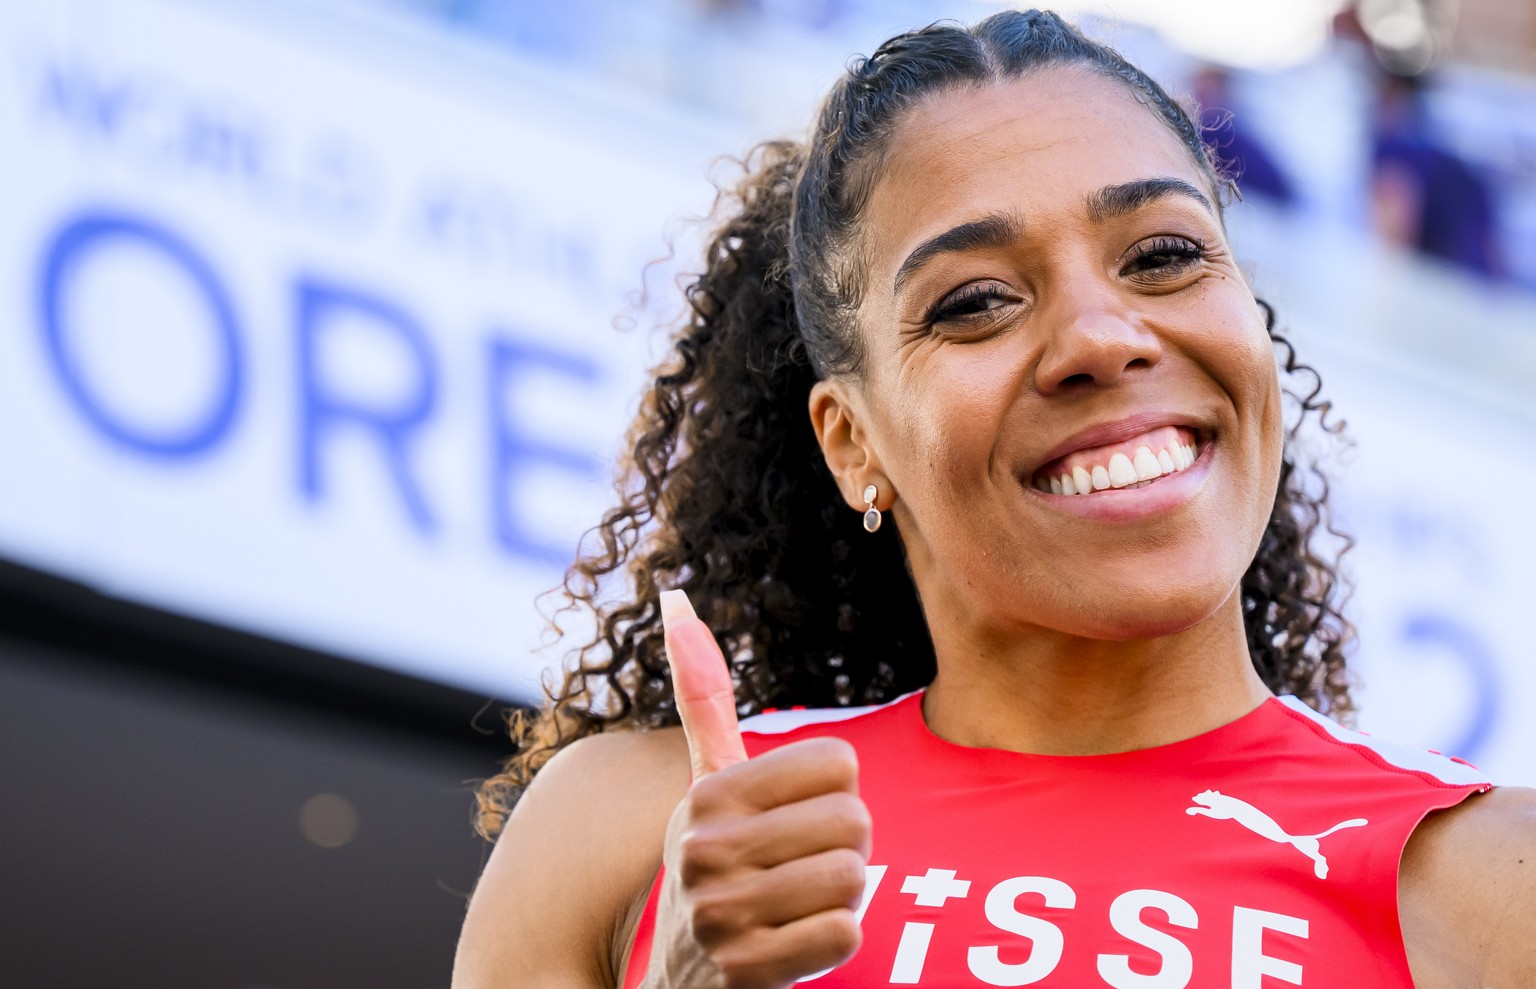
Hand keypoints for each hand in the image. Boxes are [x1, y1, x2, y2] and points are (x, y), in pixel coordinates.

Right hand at [644, 590, 869, 988]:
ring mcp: (722, 916)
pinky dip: (832, 940)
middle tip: (797, 870)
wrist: (680, 981)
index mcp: (707, 795)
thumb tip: (675, 599)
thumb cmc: (714, 868)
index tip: (792, 821)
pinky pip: (846, 933)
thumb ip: (703, 697)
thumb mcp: (705, 788)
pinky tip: (792, 944)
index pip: (840, 764)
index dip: (832, 795)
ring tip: (794, 904)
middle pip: (854, 820)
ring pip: (854, 877)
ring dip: (840, 897)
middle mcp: (705, 850)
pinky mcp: (748, 972)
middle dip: (842, 848)